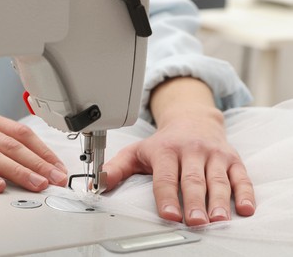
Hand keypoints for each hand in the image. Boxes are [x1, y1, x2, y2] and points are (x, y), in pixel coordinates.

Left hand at [103, 77, 254, 225]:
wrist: (192, 119)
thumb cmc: (164, 141)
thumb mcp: (137, 150)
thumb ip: (117, 167)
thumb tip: (98, 184)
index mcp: (166, 150)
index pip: (165, 176)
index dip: (166, 196)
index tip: (169, 214)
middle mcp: (191, 151)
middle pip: (192, 179)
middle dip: (193, 201)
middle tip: (195, 221)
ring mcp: (213, 154)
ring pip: (217, 180)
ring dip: (218, 201)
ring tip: (218, 219)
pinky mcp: (232, 159)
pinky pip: (240, 177)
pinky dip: (244, 192)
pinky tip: (243, 208)